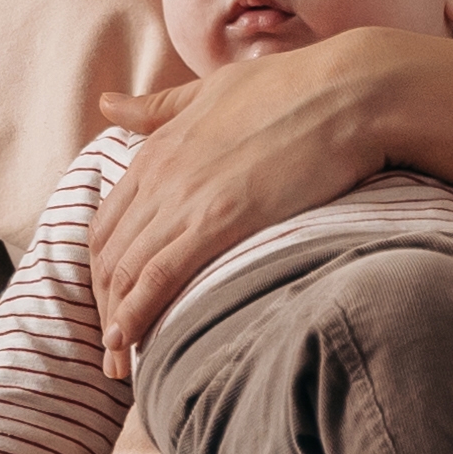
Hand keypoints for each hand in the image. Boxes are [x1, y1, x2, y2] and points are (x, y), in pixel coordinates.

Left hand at [81, 27, 452, 370]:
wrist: (349, 91)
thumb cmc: (294, 88)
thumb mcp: (211, 89)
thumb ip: (158, 108)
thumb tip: (107, 105)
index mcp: (158, 148)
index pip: (107, 223)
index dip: (103, 271)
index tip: (113, 305)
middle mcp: (159, 174)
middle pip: (109, 255)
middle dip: (104, 306)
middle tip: (115, 350)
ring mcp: (185, 197)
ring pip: (126, 272)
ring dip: (117, 323)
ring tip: (122, 364)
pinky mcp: (218, 219)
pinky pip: (158, 276)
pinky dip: (136, 314)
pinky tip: (131, 343)